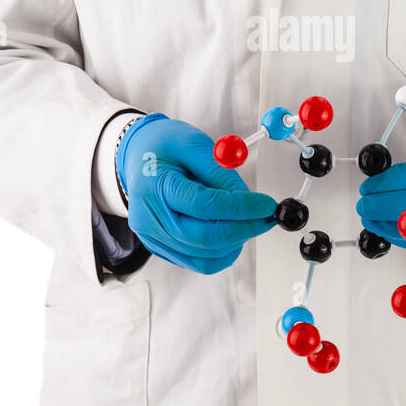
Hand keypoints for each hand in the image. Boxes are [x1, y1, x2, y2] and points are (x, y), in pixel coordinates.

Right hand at [116, 114, 276, 272]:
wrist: (138, 158)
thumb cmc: (163, 147)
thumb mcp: (193, 143)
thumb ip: (220, 173)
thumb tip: (248, 201)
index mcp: (155, 186)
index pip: (204, 205)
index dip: (241, 208)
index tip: (267, 204)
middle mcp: (150, 218)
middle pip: (204, 237)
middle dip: (244, 229)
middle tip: (267, 218)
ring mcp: (154, 238)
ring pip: (205, 255)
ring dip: (236, 241)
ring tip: (251, 221)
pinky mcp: (161, 248)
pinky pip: (198, 261)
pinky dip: (223, 252)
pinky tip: (234, 233)